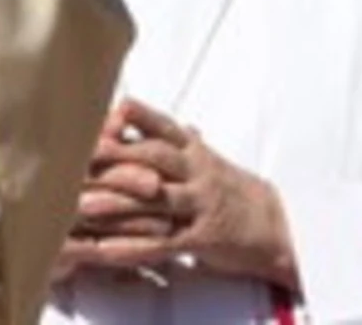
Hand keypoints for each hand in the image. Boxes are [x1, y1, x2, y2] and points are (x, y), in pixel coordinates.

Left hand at [57, 98, 299, 290]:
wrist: (279, 227)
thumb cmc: (231, 188)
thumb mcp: (203, 158)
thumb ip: (167, 138)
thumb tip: (129, 111)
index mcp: (195, 152)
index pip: (163, 126)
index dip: (137, 117)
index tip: (111, 110)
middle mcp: (197, 174)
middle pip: (154, 159)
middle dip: (117, 156)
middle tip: (82, 155)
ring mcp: (201, 206)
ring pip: (154, 202)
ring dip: (117, 204)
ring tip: (83, 206)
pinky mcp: (203, 239)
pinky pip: (164, 244)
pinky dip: (134, 249)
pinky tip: (107, 251)